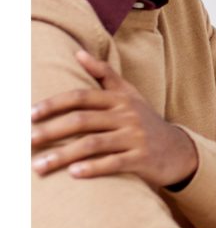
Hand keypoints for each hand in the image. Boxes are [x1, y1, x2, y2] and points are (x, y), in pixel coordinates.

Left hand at [31, 50, 198, 187]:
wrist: (178, 149)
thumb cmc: (145, 121)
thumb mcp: (129, 94)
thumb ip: (104, 75)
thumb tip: (78, 53)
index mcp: (120, 98)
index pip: (82, 97)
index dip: (54, 104)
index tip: (29, 115)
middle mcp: (128, 115)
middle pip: (83, 120)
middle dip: (51, 131)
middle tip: (27, 142)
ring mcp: (136, 137)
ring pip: (93, 144)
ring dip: (63, 156)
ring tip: (38, 166)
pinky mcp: (142, 158)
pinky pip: (114, 163)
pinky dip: (93, 168)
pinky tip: (73, 174)